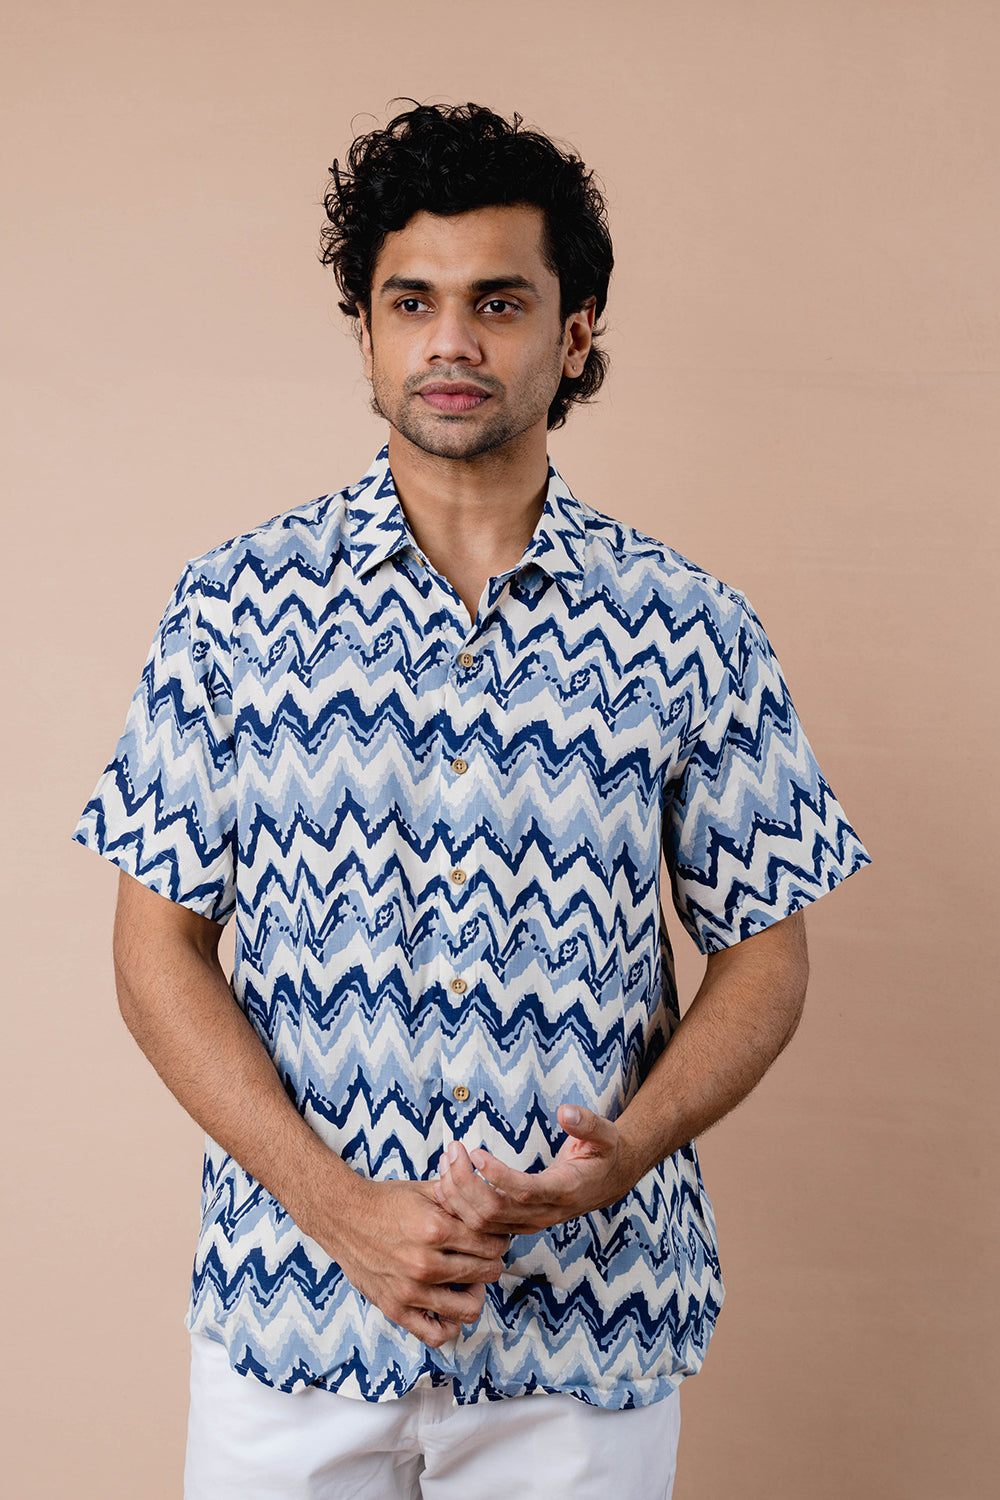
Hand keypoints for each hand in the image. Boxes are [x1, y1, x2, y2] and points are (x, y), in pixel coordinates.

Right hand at [320, 1176, 508, 1347]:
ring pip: (469, 1307)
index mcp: (434, 1228)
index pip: (491, 1243)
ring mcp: (410, 1291)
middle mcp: (424, 1263)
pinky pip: (436, 1335)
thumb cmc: (385, 1202)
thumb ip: (459, 1195)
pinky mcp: (396, 1310)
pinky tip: (447, 1305)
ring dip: (475, 1293)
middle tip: (481, 1256)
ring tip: (467, 1280)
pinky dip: (449, 1324)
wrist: (343, 1217)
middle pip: (486, 1273)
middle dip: (490, 1262)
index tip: (493, 1237)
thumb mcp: (424, 1190)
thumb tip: (490, 1198)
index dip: (499, 1239)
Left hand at [432, 1104, 635, 1235]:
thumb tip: (566, 1111)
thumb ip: (587, 1122)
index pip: (524, 1192)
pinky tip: (447, 1182)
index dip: (496, 1176)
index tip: (475, 1152)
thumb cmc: (604, 1153)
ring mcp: (530, 1222)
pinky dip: (461, 1208)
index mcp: (565, 1191)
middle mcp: (545, 1213)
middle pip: (494, 1212)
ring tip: (446, 1161)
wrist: (609, 1181)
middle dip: (466, 1184)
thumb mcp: (605, 1133)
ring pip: (483, 1223)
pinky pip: (483, 1225)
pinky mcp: (519, 1223)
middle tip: (452, 1151)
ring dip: (458, 1195)